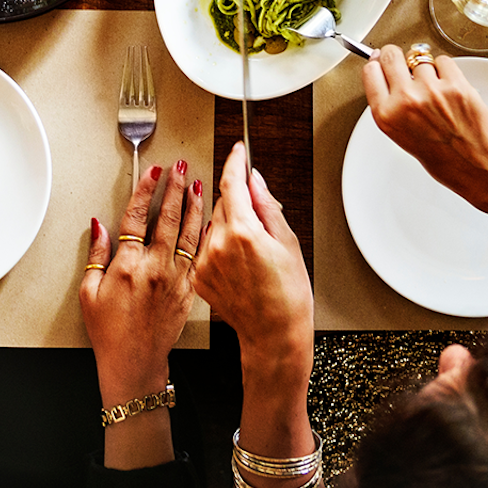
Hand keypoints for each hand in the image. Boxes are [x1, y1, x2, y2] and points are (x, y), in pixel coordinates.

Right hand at [81, 159, 204, 403]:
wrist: (135, 362)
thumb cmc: (110, 332)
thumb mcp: (89, 292)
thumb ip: (95, 255)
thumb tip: (98, 226)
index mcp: (128, 266)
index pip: (138, 217)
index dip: (146, 190)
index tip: (153, 172)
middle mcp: (155, 268)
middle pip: (167, 218)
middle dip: (174, 188)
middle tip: (179, 168)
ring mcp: (175, 279)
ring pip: (188, 233)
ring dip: (193, 206)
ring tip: (197, 185)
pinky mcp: (188, 290)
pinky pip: (198, 255)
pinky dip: (203, 235)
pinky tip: (209, 221)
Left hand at [191, 143, 311, 386]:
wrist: (274, 335)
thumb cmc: (288, 296)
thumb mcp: (287, 243)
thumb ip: (267, 206)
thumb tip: (255, 180)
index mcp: (243, 232)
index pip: (232, 182)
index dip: (235, 161)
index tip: (238, 151)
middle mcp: (218, 244)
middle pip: (222, 203)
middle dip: (238, 203)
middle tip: (259, 223)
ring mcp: (205, 262)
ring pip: (212, 225)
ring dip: (227, 226)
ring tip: (251, 253)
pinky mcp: (198, 276)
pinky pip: (206, 247)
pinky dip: (219, 247)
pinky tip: (238, 265)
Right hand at [362, 46, 487, 228]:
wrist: (480, 166)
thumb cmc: (446, 159)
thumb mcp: (403, 137)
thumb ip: (393, 107)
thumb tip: (389, 79)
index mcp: (387, 116)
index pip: (371, 71)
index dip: (378, 63)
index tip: (382, 61)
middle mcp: (406, 100)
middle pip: (392, 55)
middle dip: (398, 57)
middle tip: (406, 64)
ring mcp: (431, 90)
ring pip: (421, 59)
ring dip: (428, 70)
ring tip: (438, 92)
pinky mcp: (455, 84)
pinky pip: (444, 61)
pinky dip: (447, 70)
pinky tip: (451, 89)